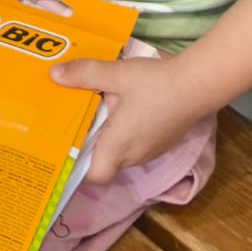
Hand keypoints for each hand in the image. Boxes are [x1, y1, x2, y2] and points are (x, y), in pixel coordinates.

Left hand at [50, 54, 206, 185]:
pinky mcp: (160, 144)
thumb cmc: (154, 84)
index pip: (95, 176)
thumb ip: (84, 74)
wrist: (197, 84)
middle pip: (104, 165)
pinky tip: (119, 111)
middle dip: (88, 149)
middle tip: (70, 126)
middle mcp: (133, 156)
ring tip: (90, 115)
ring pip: (119, 155)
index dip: (78, 170)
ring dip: (106, 140)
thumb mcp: (116, 75)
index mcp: (118, 146)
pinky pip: (133, 147)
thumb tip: (54, 75)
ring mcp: (149, 152)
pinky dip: (122, 136)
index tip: (65, 150)